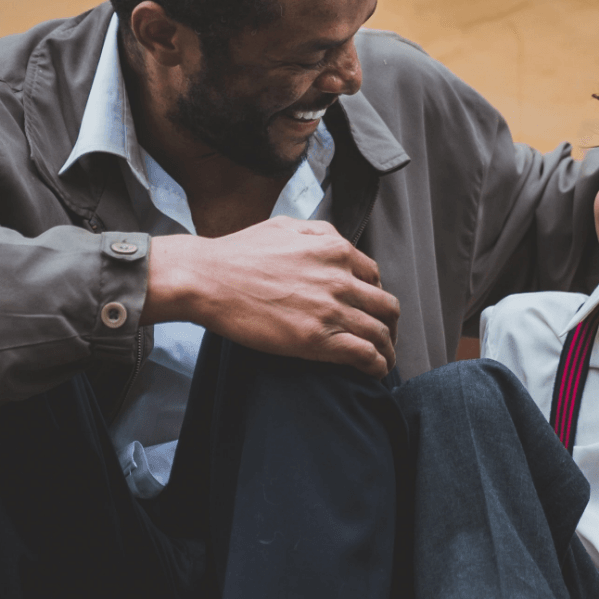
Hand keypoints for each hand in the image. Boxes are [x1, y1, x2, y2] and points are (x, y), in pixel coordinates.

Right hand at [143, 216, 399, 377]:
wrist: (209, 279)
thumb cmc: (237, 253)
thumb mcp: (285, 226)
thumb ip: (317, 232)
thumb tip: (333, 242)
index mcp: (335, 249)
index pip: (374, 277)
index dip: (374, 296)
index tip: (369, 310)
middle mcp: (340, 278)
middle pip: (386, 306)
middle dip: (389, 325)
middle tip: (384, 338)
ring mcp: (331, 309)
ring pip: (380, 333)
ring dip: (387, 349)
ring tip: (384, 361)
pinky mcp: (318, 339)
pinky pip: (365, 355)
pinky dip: (377, 365)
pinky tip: (374, 372)